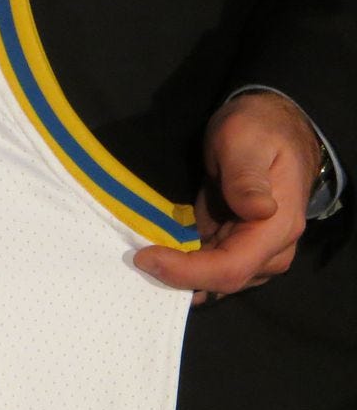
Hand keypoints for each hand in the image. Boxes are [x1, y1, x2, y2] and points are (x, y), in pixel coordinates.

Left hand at [134, 91, 320, 303]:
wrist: (269, 128)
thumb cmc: (257, 131)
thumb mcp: (245, 143)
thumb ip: (247, 178)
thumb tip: (260, 210)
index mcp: (277, 227)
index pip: (231, 268)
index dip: (187, 272)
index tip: (145, 257)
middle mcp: (271, 249)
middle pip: (221, 281)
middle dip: (177, 277)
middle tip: (132, 260)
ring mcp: (255, 251)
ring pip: (214, 280)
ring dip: (178, 275)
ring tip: (140, 260)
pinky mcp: (236, 245)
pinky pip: (209, 267)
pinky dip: (183, 265)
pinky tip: (156, 256)